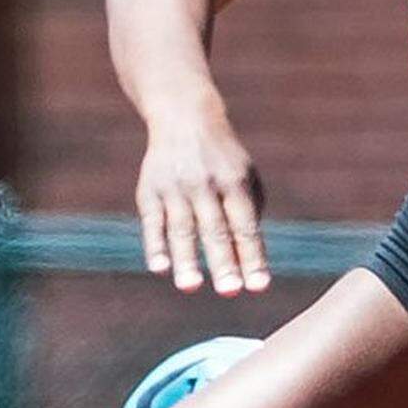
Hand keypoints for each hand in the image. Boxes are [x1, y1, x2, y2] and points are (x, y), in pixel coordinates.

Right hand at [135, 99, 269, 295]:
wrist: (184, 116)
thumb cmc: (223, 157)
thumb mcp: (247, 174)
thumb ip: (251, 211)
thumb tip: (247, 255)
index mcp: (234, 182)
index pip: (245, 227)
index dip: (252, 257)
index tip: (259, 287)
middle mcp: (205, 185)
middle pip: (215, 229)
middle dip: (223, 261)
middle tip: (230, 291)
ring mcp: (175, 188)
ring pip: (182, 228)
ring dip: (186, 259)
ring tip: (191, 287)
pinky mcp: (149, 190)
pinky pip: (152, 221)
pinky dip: (155, 245)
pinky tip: (160, 268)